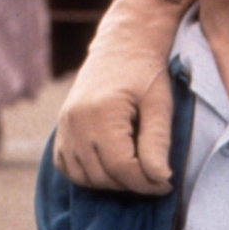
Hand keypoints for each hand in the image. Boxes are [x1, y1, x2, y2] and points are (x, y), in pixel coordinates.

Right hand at [53, 0, 191, 192]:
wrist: (122, 46)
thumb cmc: (146, 72)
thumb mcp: (159, 104)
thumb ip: (157, 141)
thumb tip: (160, 178)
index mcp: (101, 113)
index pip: (121, 167)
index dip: (146, 182)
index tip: (167, 184)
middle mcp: (75, 121)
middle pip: (102, 175)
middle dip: (132, 183)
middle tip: (156, 178)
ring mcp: (64, 125)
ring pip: (84, 176)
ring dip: (111, 182)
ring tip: (136, 170)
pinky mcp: (61, 128)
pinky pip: (66, 166)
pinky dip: (88, 175)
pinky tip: (111, 167)